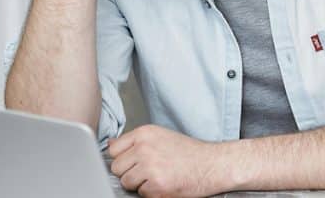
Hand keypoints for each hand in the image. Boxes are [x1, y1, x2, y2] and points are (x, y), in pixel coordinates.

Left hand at [108, 125, 229, 197]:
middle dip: (130, 173)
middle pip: (117, 168)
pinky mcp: (157, 185)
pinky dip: (153, 193)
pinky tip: (166, 183)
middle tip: (150, 170)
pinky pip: (142, 194)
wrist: (213, 164)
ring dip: (140, 184)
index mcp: (145, 133)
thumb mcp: (162, 137)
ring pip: (126, 183)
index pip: (114, 150)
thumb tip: (111, 145)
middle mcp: (145, 148)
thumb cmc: (191, 152)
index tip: (134, 161)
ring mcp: (150, 167)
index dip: (124, 159)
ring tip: (159, 176)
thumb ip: (136, 141)